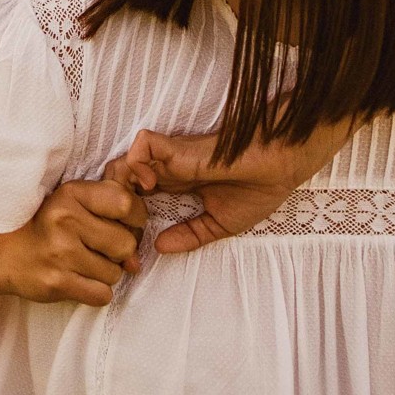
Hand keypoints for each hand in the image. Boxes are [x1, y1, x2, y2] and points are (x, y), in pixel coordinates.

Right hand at [0, 179, 147, 307]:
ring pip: (115, 273)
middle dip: (121, 251)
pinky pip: (102, 295)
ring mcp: (60, 253)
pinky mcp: (57, 283)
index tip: (128, 223)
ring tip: (85, 263)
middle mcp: (65, 221)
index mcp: (71, 194)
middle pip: (125, 244)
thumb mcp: (72, 200)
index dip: (136, 217)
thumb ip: (109, 202)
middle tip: (102, 249)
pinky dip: (97, 291)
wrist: (3, 253)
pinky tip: (80, 279)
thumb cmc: (46, 224)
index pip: (125, 203)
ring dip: (107, 272)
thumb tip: (142, 240)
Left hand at [104, 120, 354, 253]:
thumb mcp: (221, 222)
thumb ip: (190, 234)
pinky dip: (135, 164)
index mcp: (176, 184)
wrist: (284, 163)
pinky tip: (148, 186)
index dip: (125, 215)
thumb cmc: (260, 188)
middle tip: (119, 226)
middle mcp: (168, 170)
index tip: (129, 242)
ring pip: (123, 161)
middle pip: (119, 178)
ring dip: (118, 184)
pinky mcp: (180, 146)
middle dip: (111, 201)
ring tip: (131, 209)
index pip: (135, 195)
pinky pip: (142, 145)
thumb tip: (158, 248)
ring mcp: (171, 157)